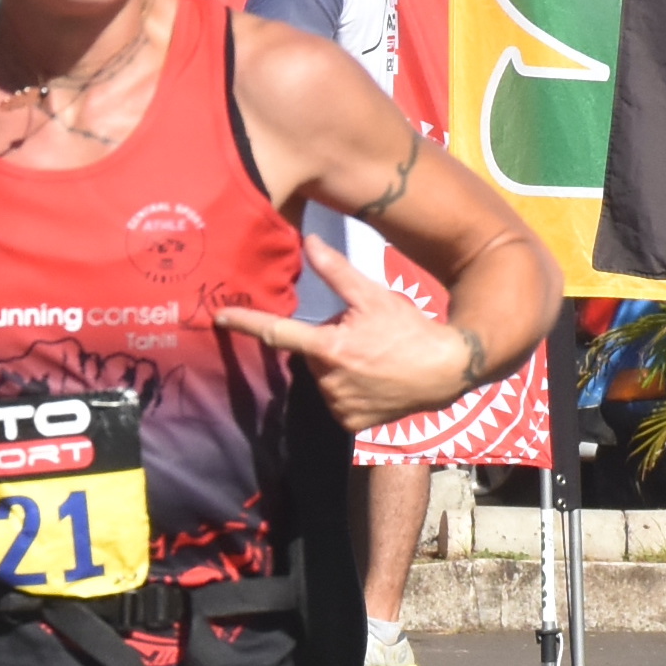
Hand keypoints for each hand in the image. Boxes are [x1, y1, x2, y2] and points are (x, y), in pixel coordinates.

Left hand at [215, 232, 508, 431]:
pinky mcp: (350, 424)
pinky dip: (349, 390)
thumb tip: (308, 241)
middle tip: (362, 336)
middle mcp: (327, 380)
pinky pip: (336, 401)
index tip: (219, 316)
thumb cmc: (410, 329)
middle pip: (310, 354)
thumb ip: (337, 271)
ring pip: (324, 378)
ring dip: (339, 366)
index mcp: (328, 347)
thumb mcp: (374, 295)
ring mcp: (337, 406)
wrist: (446, 371)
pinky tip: (374, 382)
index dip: (245, 323)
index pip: (276, 332)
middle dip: (327, 343)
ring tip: (373, 359)